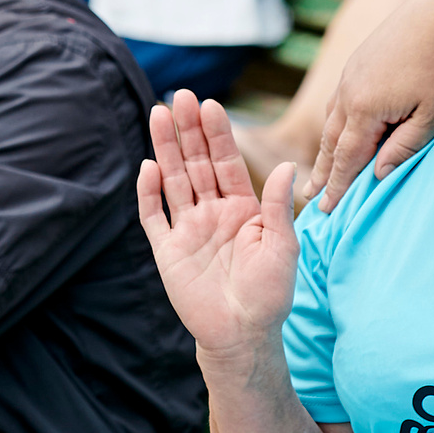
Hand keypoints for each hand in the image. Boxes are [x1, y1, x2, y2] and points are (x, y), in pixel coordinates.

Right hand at [136, 91, 298, 362]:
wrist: (243, 336)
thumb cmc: (270, 294)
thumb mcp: (282, 246)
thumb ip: (277, 205)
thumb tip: (285, 164)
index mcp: (242, 208)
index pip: (226, 162)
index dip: (218, 134)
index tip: (210, 105)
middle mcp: (212, 213)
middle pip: (197, 163)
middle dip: (188, 130)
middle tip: (180, 97)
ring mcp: (188, 229)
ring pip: (174, 180)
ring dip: (166, 149)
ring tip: (158, 115)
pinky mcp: (168, 251)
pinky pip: (154, 216)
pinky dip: (148, 193)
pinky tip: (148, 167)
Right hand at [305, 0, 433, 210]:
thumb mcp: (432, 116)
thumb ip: (404, 148)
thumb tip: (378, 174)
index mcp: (363, 109)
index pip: (347, 159)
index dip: (336, 187)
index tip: (325, 210)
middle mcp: (347, 93)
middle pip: (332, 143)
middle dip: (322, 172)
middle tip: (308, 197)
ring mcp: (348, 76)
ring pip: (332, 121)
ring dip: (326, 149)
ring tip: (319, 171)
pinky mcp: (354, 64)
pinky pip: (338, 102)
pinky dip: (334, 124)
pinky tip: (337, 133)